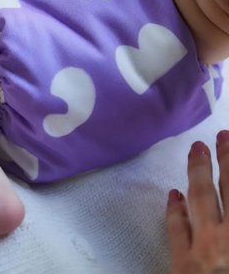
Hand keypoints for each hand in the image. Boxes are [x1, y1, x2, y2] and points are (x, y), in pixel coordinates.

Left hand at [166, 132, 228, 273]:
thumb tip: (224, 208)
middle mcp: (228, 237)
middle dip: (226, 160)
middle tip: (221, 136)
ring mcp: (205, 249)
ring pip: (201, 200)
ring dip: (199, 173)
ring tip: (197, 150)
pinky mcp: (183, 264)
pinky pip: (178, 230)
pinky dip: (176, 210)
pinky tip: (173, 194)